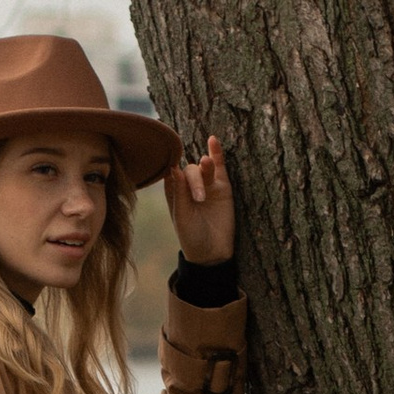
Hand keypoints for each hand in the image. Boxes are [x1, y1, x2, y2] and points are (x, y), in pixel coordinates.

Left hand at [166, 133, 234, 266]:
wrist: (212, 253)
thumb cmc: (191, 237)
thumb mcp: (182, 217)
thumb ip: (179, 193)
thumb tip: (174, 168)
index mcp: (174, 192)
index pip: (171, 172)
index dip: (171, 163)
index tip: (170, 159)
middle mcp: (189, 186)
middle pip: (189, 170)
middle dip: (194, 180)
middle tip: (200, 197)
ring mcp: (207, 184)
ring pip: (204, 168)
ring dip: (205, 165)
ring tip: (206, 164)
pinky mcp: (223, 187)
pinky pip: (220, 166)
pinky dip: (217, 153)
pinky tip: (213, 141)